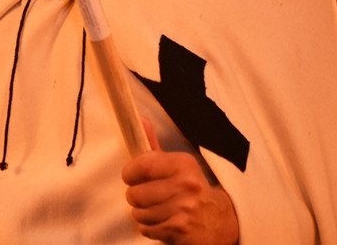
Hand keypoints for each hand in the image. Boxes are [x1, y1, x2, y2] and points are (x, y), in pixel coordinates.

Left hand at [122, 120, 238, 244]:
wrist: (221, 221)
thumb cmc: (192, 189)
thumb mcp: (178, 165)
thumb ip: (155, 146)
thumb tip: (140, 120)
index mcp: (183, 165)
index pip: (142, 166)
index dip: (129, 173)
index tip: (131, 177)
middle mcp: (186, 185)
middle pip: (135, 193)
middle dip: (135, 197)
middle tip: (146, 197)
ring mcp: (184, 209)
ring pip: (138, 213)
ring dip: (142, 214)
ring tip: (156, 210)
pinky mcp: (181, 230)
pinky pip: (146, 229)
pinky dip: (150, 228)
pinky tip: (163, 222)